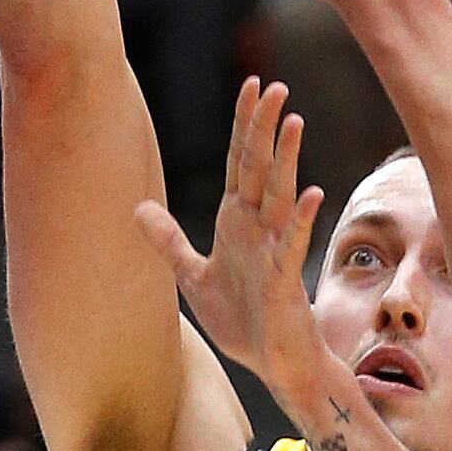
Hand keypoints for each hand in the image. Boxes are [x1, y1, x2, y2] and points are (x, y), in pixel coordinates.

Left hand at [135, 78, 340, 420]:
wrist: (275, 364)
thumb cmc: (243, 321)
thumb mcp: (194, 277)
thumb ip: (169, 242)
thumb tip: (138, 208)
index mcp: (238, 223)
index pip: (242, 162)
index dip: (244, 125)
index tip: (251, 86)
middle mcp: (259, 229)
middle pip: (262, 168)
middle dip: (266, 128)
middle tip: (275, 86)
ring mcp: (275, 251)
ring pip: (282, 196)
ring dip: (287, 160)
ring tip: (294, 122)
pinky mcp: (286, 280)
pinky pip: (293, 245)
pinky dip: (302, 220)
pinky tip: (313, 193)